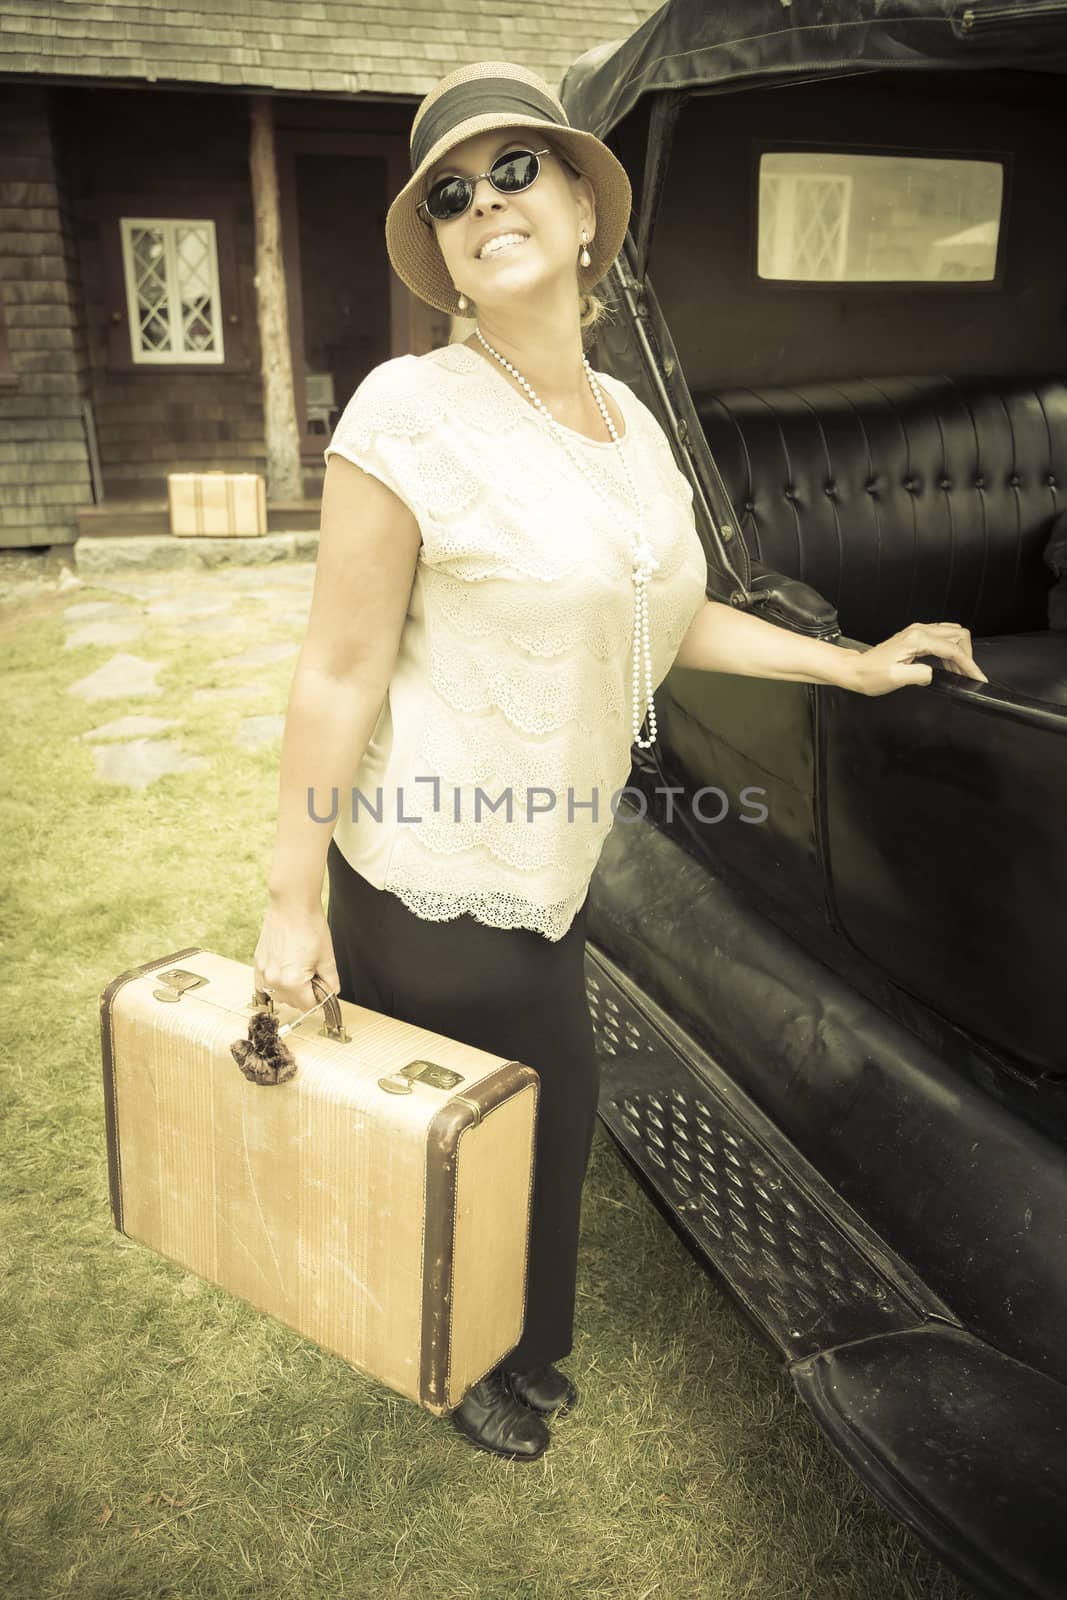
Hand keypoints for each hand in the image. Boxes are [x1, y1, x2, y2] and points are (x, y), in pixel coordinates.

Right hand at [253, 896, 340, 1013]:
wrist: (291, 905)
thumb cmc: (310, 927)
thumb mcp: (327, 957)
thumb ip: (331, 981)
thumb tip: (331, 993)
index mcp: (293, 982)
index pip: (309, 1005)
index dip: (320, 998)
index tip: (323, 987)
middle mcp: (274, 980)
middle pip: (293, 1002)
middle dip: (305, 994)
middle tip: (313, 974)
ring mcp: (263, 972)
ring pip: (278, 995)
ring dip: (290, 990)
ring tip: (299, 969)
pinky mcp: (258, 963)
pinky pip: (263, 985)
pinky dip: (274, 984)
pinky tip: (283, 974)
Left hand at [850, 621, 988, 696]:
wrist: (855, 669)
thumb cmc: (870, 675)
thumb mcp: (895, 678)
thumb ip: (920, 674)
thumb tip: (934, 674)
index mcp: (917, 640)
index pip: (953, 649)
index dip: (968, 664)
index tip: (977, 677)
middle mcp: (919, 631)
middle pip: (958, 635)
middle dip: (967, 655)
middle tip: (967, 675)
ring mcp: (917, 632)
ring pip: (952, 634)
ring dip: (959, 652)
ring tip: (959, 672)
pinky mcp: (915, 636)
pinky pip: (941, 638)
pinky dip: (950, 650)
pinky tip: (947, 666)